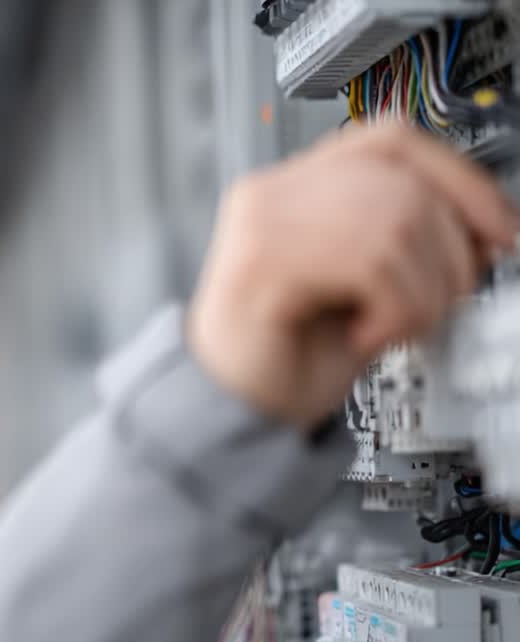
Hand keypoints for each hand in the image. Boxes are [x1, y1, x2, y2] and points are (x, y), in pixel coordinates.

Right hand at [188, 123, 519, 431]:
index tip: (498, 229)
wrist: (238, 411)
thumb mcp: (371, 289)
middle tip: (435, 304)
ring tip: (393, 327)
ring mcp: (261, 224)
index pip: (390, 139)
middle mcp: (272, 195)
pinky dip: (393, 310)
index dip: (458, 178)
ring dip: (422, 291)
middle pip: (402, 180)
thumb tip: (487, 228)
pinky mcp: (260, 263)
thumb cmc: (294, 356)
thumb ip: (413, 244)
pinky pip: (368, 260)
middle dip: (448, 251)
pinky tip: (365, 336)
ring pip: (395, 218)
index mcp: (296, 188)